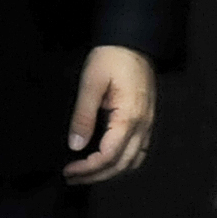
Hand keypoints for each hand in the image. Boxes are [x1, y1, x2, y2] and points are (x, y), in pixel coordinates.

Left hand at [64, 46, 156, 184]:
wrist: (132, 40)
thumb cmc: (110, 57)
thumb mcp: (91, 83)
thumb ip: (83, 115)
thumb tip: (75, 145)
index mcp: (130, 117)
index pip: (109, 155)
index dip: (88, 168)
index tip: (68, 170)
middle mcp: (143, 125)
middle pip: (122, 164)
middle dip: (96, 176)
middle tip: (72, 177)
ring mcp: (148, 124)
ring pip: (133, 161)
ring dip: (110, 172)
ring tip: (87, 173)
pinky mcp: (146, 120)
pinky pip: (138, 151)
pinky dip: (123, 162)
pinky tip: (106, 161)